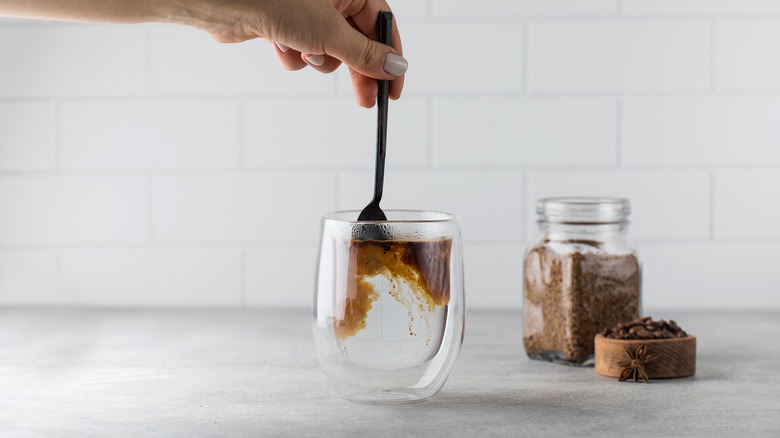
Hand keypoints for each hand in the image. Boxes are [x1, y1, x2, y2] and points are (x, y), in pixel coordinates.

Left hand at [163, 0, 406, 107]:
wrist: (223, 2)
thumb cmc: (275, 1)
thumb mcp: (330, 32)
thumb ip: (365, 54)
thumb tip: (396, 67)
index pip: (382, 27)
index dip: (390, 59)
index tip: (393, 89)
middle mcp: (332, 0)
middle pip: (357, 43)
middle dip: (357, 71)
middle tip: (366, 100)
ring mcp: (308, 14)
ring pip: (328, 52)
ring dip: (316, 59)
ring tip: (301, 51)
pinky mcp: (286, 27)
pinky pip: (302, 53)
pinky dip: (293, 56)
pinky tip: (279, 45)